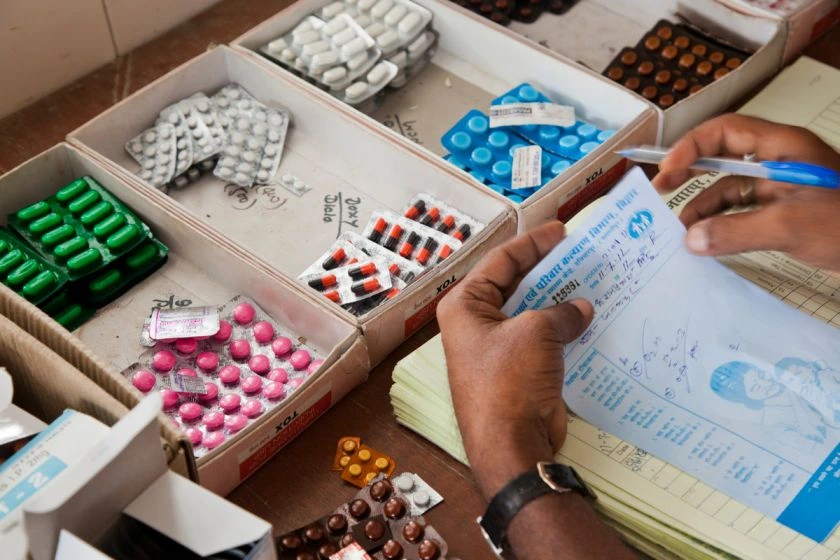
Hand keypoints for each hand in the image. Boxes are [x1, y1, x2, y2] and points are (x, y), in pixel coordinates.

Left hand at [437, 222, 592, 497]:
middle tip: (580, 253)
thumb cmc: (509, 381)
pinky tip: (588, 318)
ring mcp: (497, 348)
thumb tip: (581, 308)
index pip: (500, 262)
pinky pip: (542, 339)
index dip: (532, 243)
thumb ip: (560, 312)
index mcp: (465, 306)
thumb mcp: (537, 332)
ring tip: (591, 281)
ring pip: (531, 312)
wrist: (512, 444)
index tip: (561, 231)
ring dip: (558, 300)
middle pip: (515, 284)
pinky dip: (563, 328)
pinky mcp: (518, 370)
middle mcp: (476, 324)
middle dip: (547, 269)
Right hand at [652, 114, 839, 270]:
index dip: (692, 147)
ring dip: (704, 205)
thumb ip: (736, 231)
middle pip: (723, 155)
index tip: (668, 172)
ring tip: (679, 230)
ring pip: (731, 188)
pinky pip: (744, 211)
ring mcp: (784, 187)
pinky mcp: (787, 211)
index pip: (725, 131)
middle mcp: (780, 161)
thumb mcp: (790, 226)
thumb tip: (690, 240)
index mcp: (783, 148)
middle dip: (690, 170)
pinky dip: (723, 223)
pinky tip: (707, 241)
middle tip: (659, 188)